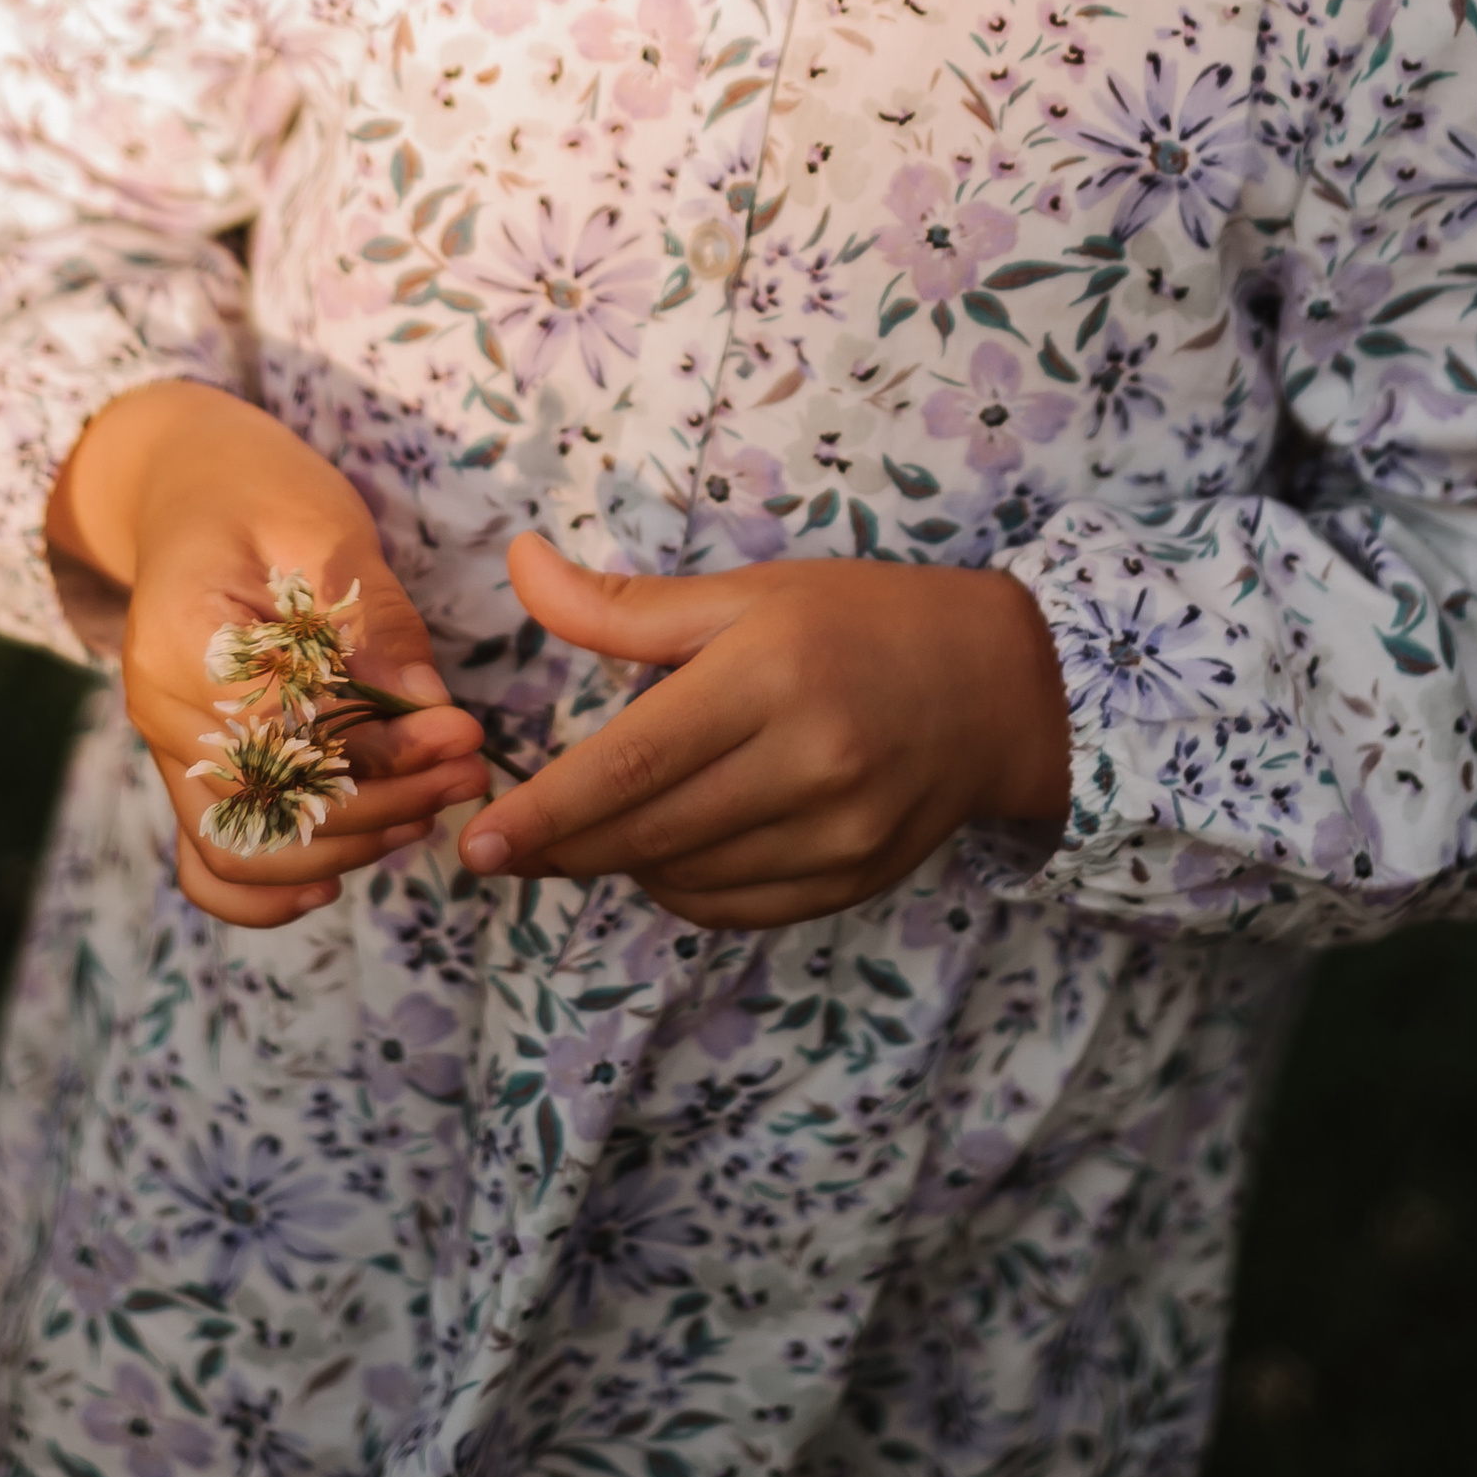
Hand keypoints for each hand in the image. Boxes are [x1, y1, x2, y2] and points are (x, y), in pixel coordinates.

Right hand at [49, 380, 488, 928]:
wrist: (189, 486)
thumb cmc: (262, 492)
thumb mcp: (328, 532)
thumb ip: (375, 623)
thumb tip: (437, 716)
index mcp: (183, 632)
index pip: (283, 730)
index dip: (380, 749)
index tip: (463, 735)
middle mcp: (158, 704)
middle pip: (264, 801)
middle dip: (379, 805)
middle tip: (468, 773)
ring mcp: (164, 746)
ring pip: (239, 847)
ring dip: (341, 848)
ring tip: (429, 810)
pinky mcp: (186, 768)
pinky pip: (207, 858)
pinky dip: (262, 892)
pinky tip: (335, 885)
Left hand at [455, 534, 1070, 928]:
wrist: (996, 683)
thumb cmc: (858, 621)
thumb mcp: (746, 593)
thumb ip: (624, 606)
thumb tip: (519, 567)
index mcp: (769, 675)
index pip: (632, 763)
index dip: (548, 812)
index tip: (480, 840)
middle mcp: (807, 761)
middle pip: (649, 832)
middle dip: (562, 847)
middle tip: (501, 847)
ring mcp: (836, 832)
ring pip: (686, 878)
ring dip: (620, 865)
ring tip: (590, 832)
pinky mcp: (854, 878)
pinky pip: (737, 909)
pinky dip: (681, 891)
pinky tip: (665, 854)